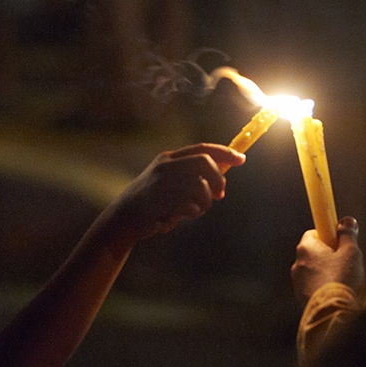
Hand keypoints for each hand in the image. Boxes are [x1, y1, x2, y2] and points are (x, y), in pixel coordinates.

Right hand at [111, 143, 244, 240]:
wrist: (124, 217)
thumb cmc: (152, 200)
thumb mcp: (168, 180)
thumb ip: (191, 174)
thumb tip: (223, 171)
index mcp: (168, 158)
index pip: (202, 149)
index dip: (225, 153)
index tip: (241, 159)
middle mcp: (165, 167)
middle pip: (204, 163)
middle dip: (218, 179)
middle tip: (220, 195)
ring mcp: (162, 183)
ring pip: (200, 186)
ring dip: (205, 201)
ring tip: (197, 210)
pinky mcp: (160, 201)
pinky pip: (190, 205)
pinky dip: (192, 212)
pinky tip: (182, 216)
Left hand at [291, 216, 364, 305]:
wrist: (332, 313)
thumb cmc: (341, 280)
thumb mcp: (351, 253)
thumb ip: (348, 235)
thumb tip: (347, 221)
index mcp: (306, 248)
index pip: (314, 233)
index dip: (329, 236)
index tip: (340, 241)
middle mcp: (297, 262)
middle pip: (315, 252)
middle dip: (330, 255)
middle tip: (347, 262)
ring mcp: (297, 281)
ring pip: (314, 270)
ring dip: (327, 272)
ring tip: (344, 280)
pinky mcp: (301, 296)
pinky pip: (313, 285)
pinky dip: (324, 286)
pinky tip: (337, 293)